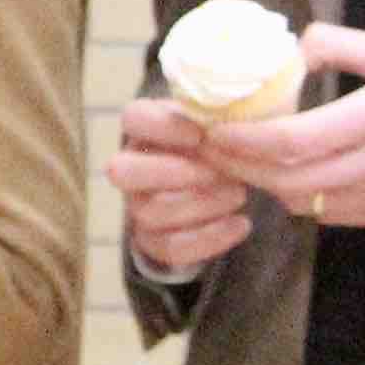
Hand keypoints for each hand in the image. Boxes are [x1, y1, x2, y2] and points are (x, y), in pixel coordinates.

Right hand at [109, 95, 250, 274]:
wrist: (229, 183)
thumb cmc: (228, 142)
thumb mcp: (235, 120)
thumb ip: (238, 116)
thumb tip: (236, 127)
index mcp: (148, 128)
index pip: (133, 118)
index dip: (162, 126)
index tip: (201, 134)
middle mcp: (134, 166)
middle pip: (122, 171)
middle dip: (172, 173)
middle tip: (217, 172)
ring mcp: (139, 205)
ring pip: (151, 212)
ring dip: (202, 205)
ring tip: (239, 194)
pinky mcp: (154, 240)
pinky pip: (170, 247)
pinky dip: (210, 238)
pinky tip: (241, 223)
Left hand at [197, 23, 364, 228]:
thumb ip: (338, 45)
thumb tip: (292, 47)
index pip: (290, 142)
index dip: (242, 142)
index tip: (212, 131)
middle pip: (287, 180)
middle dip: (240, 168)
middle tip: (211, 151)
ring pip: (305, 203)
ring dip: (268, 185)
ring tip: (246, 162)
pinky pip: (333, 215)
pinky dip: (304, 198)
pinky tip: (294, 176)